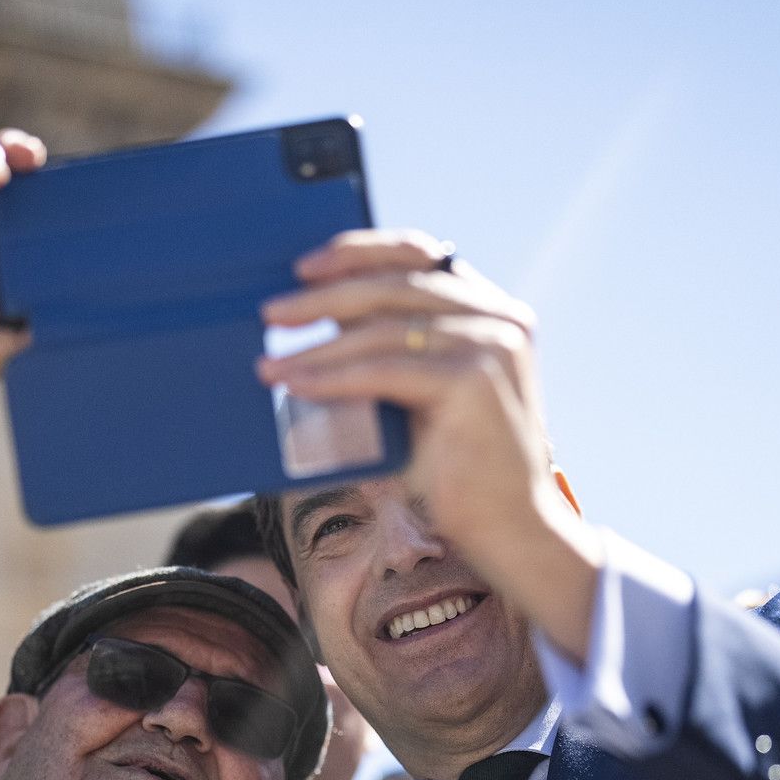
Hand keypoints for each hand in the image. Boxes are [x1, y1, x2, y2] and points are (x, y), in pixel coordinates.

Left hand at [257, 232, 604, 643]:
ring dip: (318, 346)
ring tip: (271, 363)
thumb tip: (321, 317)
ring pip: (384, 328)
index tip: (306, 265)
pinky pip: (384, 370)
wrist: (508, 527)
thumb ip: (392, 349)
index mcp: (492, 310)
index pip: (419, 255)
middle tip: (272, 312)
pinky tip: (297, 386)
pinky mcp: (473, 381)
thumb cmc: (457, 467)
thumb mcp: (421, 392)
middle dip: (325, 295)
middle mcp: (499, 317)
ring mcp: (491, 345)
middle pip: (395, 284)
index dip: (359, 252)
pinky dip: (334, 377)